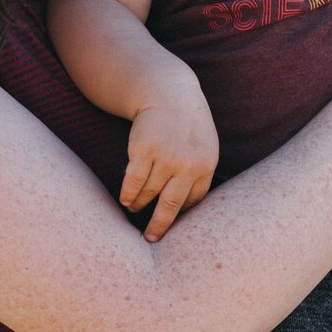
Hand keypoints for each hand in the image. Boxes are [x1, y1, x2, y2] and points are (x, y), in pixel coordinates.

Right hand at [120, 86, 217, 242]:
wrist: (168, 93)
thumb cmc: (186, 124)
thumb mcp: (203, 146)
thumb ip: (198, 172)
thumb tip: (187, 208)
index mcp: (206, 165)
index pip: (192, 201)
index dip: (180, 216)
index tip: (170, 228)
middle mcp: (187, 164)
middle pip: (170, 205)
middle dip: (159, 226)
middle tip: (150, 238)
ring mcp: (165, 157)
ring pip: (148, 192)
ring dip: (139, 204)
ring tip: (134, 209)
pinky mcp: (143, 151)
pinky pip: (132, 182)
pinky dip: (128, 194)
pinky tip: (125, 200)